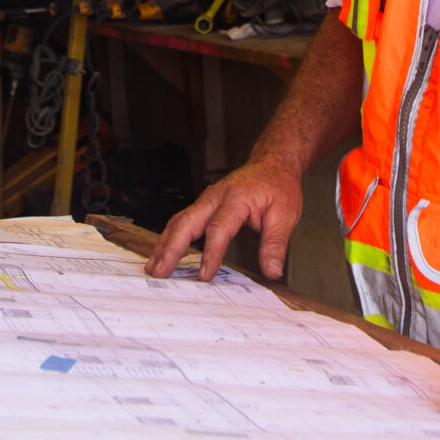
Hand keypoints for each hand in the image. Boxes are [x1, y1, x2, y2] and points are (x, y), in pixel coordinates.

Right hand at [144, 160, 306, 281]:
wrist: (272, 164)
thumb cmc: (277, 186)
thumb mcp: (286, 214)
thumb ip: (276, 244)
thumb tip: (272, 271)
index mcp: (236, 198)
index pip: (219, 228)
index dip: (210, 253)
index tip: (205, 275)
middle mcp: (215, 197)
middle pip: (186, 222)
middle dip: (170, 248)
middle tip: (160, 271)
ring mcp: (206, 200)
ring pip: (178, 221)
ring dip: (164, 245)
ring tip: (153, 268)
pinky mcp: (203, 206)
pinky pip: (182, 222)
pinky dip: (169, 239)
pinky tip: (162, 255)